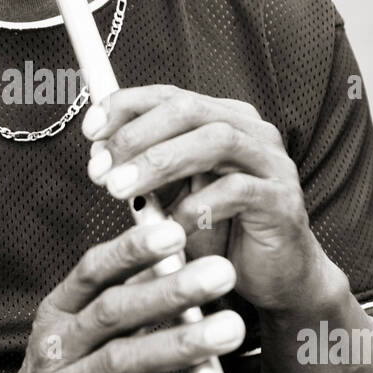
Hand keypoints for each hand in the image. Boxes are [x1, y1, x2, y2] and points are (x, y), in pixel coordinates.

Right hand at [0, 220, 243, 372]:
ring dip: (181, 343)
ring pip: (125, 361)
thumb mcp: (80, 327)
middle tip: (221, 272)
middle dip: (170, 290)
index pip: (91, 271)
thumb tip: (174, 251)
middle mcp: (59, 347)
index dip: (131, 250)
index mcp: (58, 312)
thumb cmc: (67, 371)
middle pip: (113, 312)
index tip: (174, 232)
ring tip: (228, 329)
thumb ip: (124, 293)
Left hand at [82, 87, 335, 313]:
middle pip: (190, 109)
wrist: (277, 277)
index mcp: (226, 120)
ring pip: (215, 141)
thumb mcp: (178, 193)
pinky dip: (196, 206)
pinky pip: (236, 192)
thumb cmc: (224, 231)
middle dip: (137, 134)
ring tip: (120, 189)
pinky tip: (171, 226)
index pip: (171, 96)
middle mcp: (252, 133)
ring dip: (159, 162)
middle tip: (101, 167)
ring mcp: (271, 164)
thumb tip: (100, 153)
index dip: (126, 106)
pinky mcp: (281, 201)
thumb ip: (149, 168)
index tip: (91, 131)